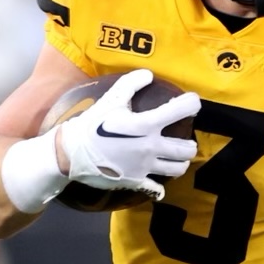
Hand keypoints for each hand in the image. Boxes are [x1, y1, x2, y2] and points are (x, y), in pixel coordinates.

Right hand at [54, 70, 201, 197]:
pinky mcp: (137, 181)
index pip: (181, 111)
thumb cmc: (92, 124)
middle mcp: (151, 147)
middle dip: (190, 143)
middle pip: (187, 149)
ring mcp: (145, 167)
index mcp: (147, 125)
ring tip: (175, 157)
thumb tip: (149, 75)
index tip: (192, 103)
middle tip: (184, 139)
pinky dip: (160, 187)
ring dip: (180, 162)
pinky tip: (158, 182)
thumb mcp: (110, 99)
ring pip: (177, 169)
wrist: (72, 153)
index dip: (191, 104)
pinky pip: (156, 189)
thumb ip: (131, 84)